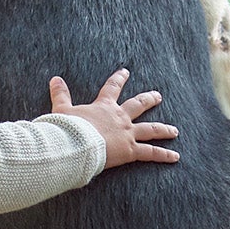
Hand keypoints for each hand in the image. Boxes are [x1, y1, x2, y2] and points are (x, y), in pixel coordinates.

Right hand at [49, 69, 179, 169]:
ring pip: (150, 129)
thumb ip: (60, 94)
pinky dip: (163, 155)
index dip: (119, 79)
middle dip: (149, 100)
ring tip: (174, 131)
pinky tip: (175, 156)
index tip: (125, 72)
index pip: (112, 88)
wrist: (76, 144)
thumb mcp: (62, 109)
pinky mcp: (131, 150)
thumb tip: (54, 79)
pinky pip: (151, 152)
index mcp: (104, 106)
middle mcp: (120, 117)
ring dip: (163, 129)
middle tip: (158, 96)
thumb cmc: (68, 128)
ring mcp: (127, 133)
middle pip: (139, 105)